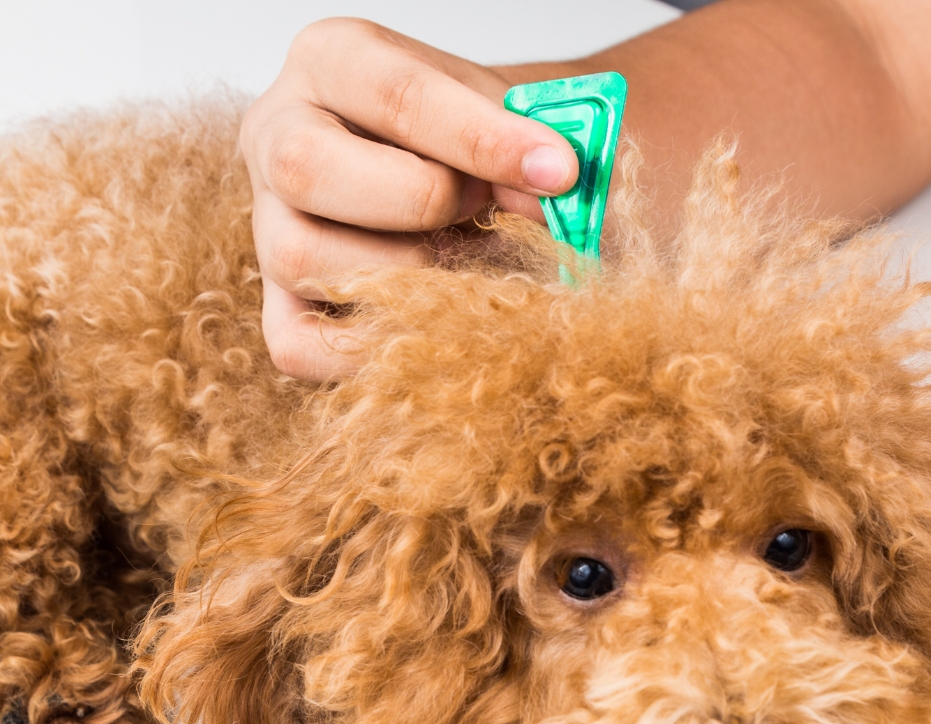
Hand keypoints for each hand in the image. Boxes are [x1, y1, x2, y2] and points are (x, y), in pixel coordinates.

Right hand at [239, 17, 577, 379]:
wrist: (472, 187)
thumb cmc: (481, 147)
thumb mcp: (507, 120)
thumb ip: (527, 150)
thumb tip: (541, 200)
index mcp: (333, 62)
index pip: (394, 94)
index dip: (482, 138)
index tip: (558, 171)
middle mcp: (278, 135)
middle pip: (306, 167)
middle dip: (418, 201)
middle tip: (482, 213)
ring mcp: (268, 226)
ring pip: (300, 257)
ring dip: (401, 275)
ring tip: (461, 266)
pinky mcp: (277, 309)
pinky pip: (297, 345)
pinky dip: (369, 349)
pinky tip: (430, 326)